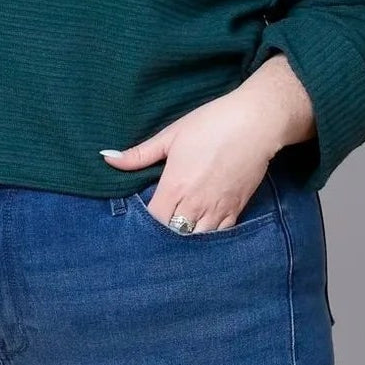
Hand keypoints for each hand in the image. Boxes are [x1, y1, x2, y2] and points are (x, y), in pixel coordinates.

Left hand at [100, 86, 283, 232]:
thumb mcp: (171, 135)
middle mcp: (195, 203)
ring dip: (186, 238)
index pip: (153, 220)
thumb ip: (139, 154)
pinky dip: (208, 237)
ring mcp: (217, 209)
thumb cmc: (212, 124)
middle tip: (158, 227)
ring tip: (178, 231)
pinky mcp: (236, 209)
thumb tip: (107, 157)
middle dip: (164, 234)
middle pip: (172, 235)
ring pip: (196, 240)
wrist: (256, 124)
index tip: (143, 215)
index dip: (146, 222)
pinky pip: (219, 236)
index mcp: (175, 186)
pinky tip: (201, 230)